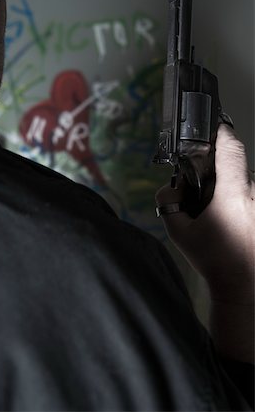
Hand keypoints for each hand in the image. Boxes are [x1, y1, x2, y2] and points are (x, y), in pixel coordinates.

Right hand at [156, 124, 254, 304]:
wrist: (243, 286)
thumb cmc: (212, 260)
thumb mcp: (179, 232)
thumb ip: (168, 202)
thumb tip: (171, 186)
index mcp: (234, 196)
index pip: (232, 150)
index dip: (223, 133)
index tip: (216, 128)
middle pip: (238, 167)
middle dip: (222, 171)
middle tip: (206, 188)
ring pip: (248, 182)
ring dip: (234, 188)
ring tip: (221, 211)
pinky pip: (253, 195)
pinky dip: (243, 199)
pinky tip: (234, 219)